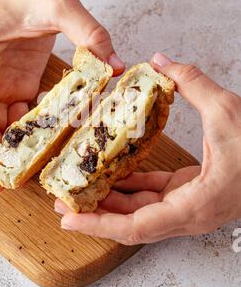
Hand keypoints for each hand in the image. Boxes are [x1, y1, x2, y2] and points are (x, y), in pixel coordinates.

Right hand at [0, 0, 123, 192]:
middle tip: (2, 186)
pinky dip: (30, 132)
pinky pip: (20, 113)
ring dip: (8, 149)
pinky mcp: (20, 81)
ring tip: (22, 175)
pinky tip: (43, 148)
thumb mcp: (60, 4)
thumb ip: (88, 32)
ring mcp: (1, 79)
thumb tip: (116, 63)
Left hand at [55, 53, 240, 243]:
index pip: (137, 226)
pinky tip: (111, 172)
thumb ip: (193, 83)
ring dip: (110, 201)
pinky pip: (154, 195)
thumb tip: (161, 60)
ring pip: (141, 211)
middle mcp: (190, 215)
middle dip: (96, 215)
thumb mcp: (228, 111)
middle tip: (62, 204)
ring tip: (79, 188)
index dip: (100, 224)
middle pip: (132, 224)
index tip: (69, 220)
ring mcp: (190, 207)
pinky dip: (131, 185)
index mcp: (196, 205)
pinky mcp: (191, 194)